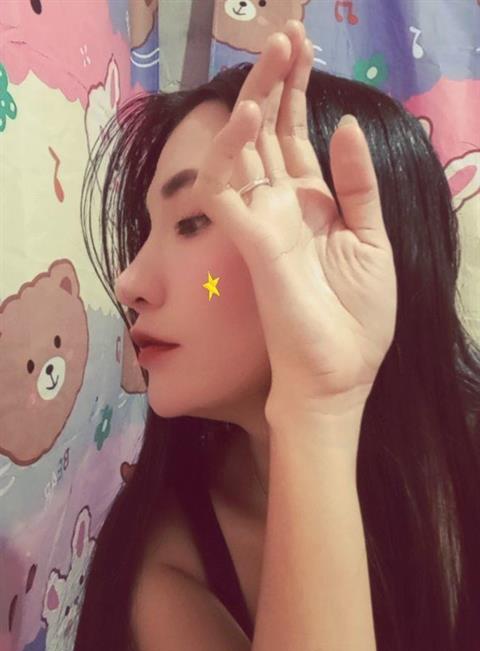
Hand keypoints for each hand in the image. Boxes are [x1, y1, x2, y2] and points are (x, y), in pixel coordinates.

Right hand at [190, 21, 397, 417]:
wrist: (337, 372)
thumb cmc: (357, 317)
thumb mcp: (372, 241)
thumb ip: (357, 185)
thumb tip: (342, 126)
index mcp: (313, 206)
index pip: (296, 138)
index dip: (297, 93)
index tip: (302, 48)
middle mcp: (282, 206)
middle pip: (270, 132)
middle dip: (276, 82)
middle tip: (285, 34)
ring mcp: (261, 221)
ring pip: (245, 148)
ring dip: (255, 99)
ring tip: (274, 52)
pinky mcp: (248, 240)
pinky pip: (226, 187)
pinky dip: (234, 150)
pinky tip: (252, 115)